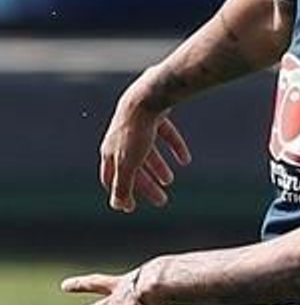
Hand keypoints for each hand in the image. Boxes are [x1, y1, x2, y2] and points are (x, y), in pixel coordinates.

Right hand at [100, 71, 190, 212]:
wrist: (148, 97)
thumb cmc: (135, 132)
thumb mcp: (128, 163)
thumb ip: (123, 185)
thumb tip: (118, 207)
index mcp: (109, 151)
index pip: (110, 178)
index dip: (119, 193)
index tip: (131, 207)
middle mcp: (121, 139)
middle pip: (133, 167)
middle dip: (146, 185)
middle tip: (161, 201)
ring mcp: (138, 127)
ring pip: (148, 152)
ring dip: (159, 167)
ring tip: (170, 180)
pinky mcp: (155, 116)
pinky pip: (165, 135)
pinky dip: (175, 148)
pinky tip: (186, 160)